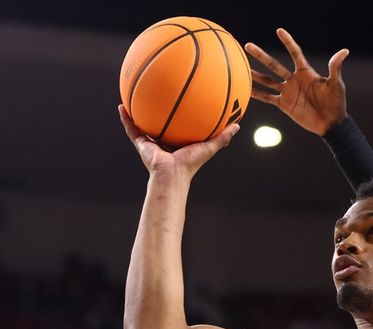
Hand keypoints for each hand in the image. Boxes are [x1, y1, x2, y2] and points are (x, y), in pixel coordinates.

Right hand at [118, 105, 237, 179]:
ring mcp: (151, 142)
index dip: (180, 116)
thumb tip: (236, 125)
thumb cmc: (190, 164)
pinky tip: (122, 106)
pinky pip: (131, 129)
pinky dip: (126, 118)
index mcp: (179, 142)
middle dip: (158, 110)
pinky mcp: (141, 144)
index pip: (179, 126)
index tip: (181, 102)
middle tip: (157, 94)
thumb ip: (222, 137)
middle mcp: (164, 141)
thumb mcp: (208, 147)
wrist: (171, 175)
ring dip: (138, 111)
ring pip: (143, 124)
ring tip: (134, 95)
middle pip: (160, 122)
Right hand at [245, 28, 348, 135]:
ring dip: (255, 74)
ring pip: (268, 80)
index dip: (288, 42)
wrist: (331, 124)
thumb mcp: (336, 84)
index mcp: (306, 72)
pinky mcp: (285, 104)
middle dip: (261, 55)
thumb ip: (335, 67)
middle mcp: (294, 79)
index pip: (294, 53)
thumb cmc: (336, 103)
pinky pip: (268, 98)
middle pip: (274, 65)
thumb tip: (344, 51)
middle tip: (248, 45)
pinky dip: (257, 94)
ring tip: (242, 67)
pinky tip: (246, 90)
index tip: (279, 30)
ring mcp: (288, 91)